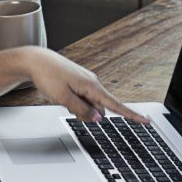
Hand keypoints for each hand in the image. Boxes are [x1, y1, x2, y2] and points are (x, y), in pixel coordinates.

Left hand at [25, 49, 147, 123]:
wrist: (36, 60)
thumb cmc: (48, 76)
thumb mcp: (63, 98)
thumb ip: (82, 110)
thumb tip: (99, 119)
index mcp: (92, 86)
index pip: (115, 105)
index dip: (131, 115)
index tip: (145, 121)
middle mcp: (92, 82)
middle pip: (99, 108)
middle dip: (88, 114)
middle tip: (66, 105)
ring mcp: (85, 81)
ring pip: (89, 103)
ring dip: (79, 108)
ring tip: (60, 96)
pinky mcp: (78, 81)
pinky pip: (82, 97)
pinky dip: (75, 101)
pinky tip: (61, 93)